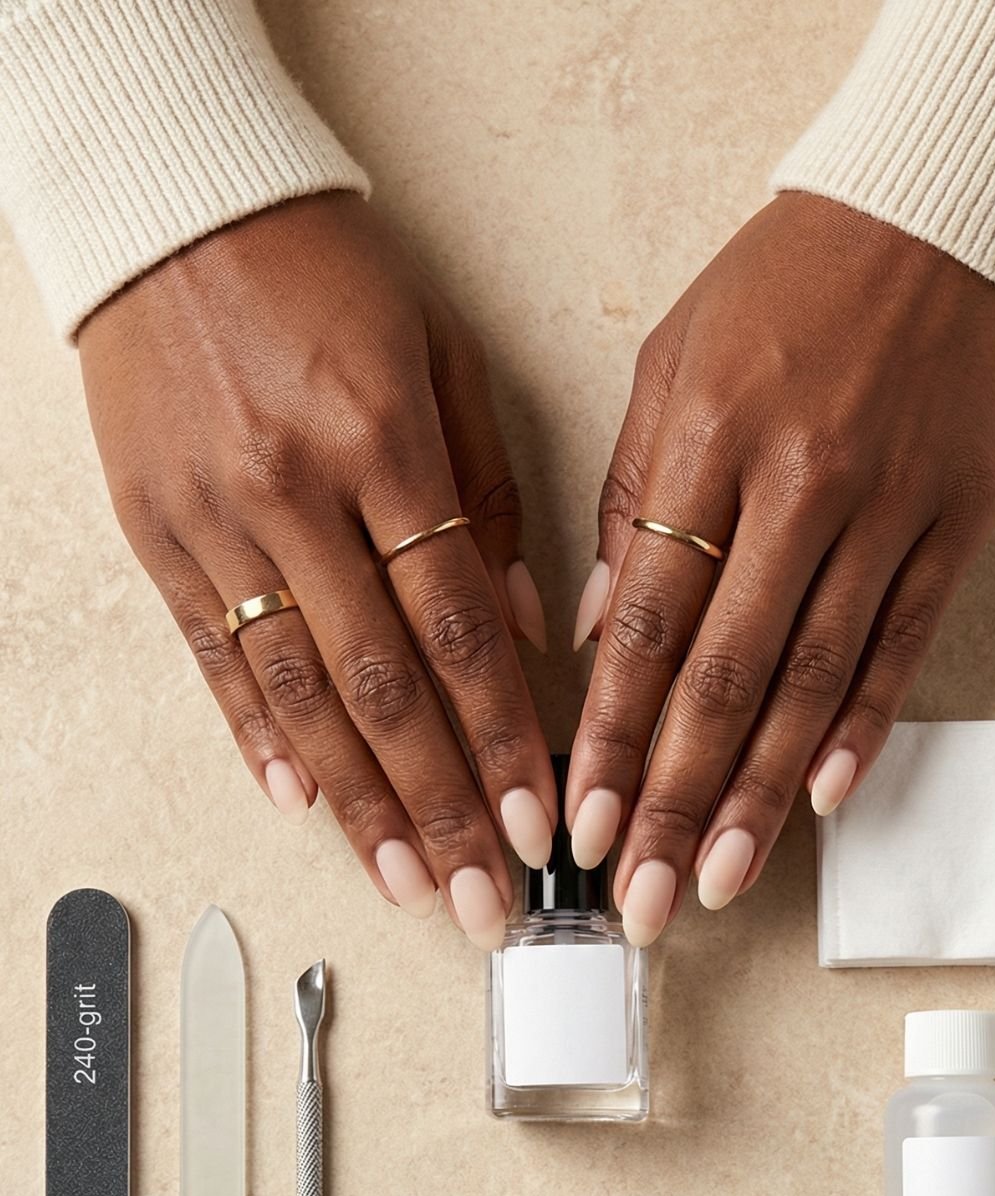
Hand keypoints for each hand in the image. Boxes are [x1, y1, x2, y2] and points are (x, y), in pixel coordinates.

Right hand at [79, 191, 554, 948]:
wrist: (172, 205)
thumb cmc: (327, 268)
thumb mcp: (442, 354)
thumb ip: (491, 495)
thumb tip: (526, 628)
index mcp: (380, 440)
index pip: (455, 626)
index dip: (501, 738)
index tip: (537, 822)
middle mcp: (293, 492)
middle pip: (380, 685)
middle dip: (438, 806)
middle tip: (479, 893)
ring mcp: (214, 521)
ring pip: (295, 693)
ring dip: (355, 801)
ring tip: (402, 880)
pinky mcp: (156, 535)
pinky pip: (212, 657)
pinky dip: (254, 736)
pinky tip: (298, 802)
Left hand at [567, 193, 994, 943]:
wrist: (938, 214)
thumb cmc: (787, 286)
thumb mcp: (674, 363)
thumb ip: (632, 502)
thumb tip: (604, 635)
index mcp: (708, 441)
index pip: (648, 623)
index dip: (609, 737)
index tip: (577, 824)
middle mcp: (798, 483)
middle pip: (725, 676)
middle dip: (671, 801)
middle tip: (639, 896)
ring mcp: (885, 509)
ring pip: (812, 681)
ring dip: (762, 795)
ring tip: (715, 879)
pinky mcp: (951, 524)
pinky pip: (901, 646)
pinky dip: (863, 729)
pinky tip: (825, 801)